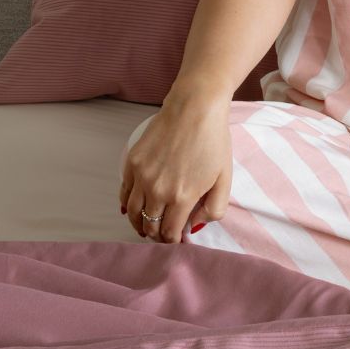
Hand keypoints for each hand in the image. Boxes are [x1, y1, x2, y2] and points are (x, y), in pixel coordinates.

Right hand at [119, 96, 232, 243]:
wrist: (195, 108)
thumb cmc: (214, 140)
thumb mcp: (225, 177)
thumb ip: (214, 208)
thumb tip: (195, 226)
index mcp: (182, 197)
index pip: (169, 233)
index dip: (172, 240)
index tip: (176, 239)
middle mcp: (158, 191)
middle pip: (149, 226)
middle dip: (156, 235)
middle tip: (161, 235)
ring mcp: (142, 177)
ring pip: (133, 213)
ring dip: (139, 224)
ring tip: (146, 226)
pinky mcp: (132, 163)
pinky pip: (124, 193)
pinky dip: (127, 205)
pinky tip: (134, 208)